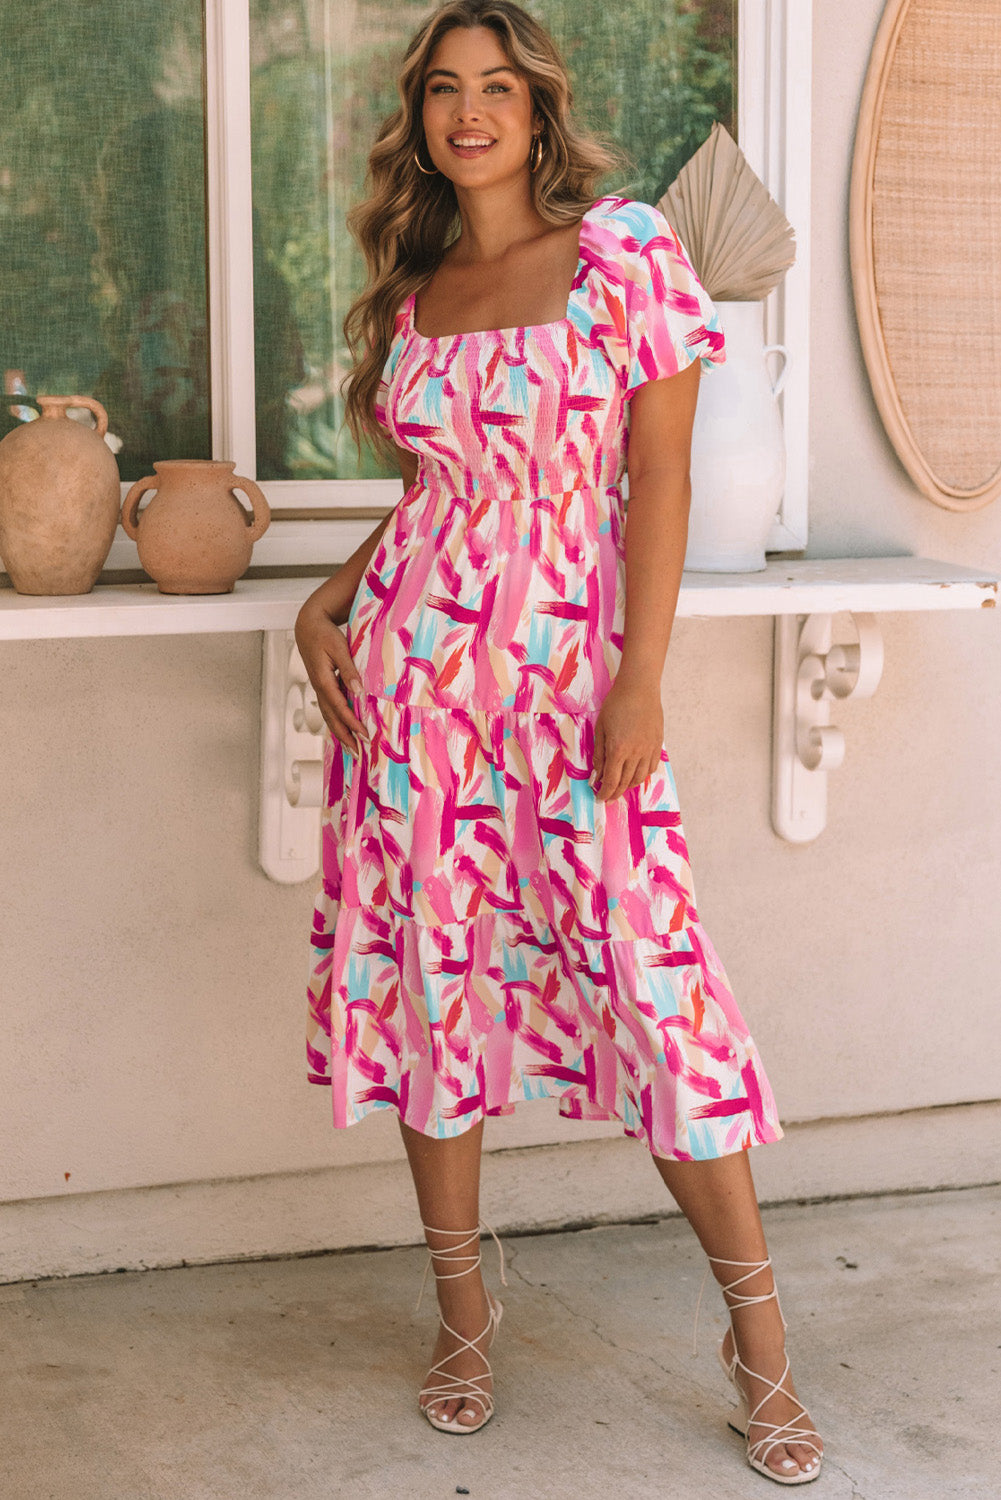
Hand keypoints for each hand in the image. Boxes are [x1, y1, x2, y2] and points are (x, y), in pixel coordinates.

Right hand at [294, 603, 368, 756]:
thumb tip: (358, 689)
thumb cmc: (324, 634)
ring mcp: (319, 688)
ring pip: (329, 716)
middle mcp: (319, 688)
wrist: (308, 626)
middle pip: (331, 718)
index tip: (365, 734)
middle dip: (345, 736)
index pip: (339, 707)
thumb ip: (348, 669)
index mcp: (323, 680)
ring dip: (340, 733)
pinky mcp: (322, 686)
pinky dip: (337, 722)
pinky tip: (345, 730)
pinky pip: (329, 709)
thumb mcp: (339, 647)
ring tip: (352, 749)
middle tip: (358, 753)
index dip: (352, 722)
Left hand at [591, 678, 663, 801]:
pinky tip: (636, 775)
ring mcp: (649, 749)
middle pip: (626, 782)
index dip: (605, 792)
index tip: (600, 797)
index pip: (611, 780)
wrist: (639, 689)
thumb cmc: (616, 705)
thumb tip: (597, 774)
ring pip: (640, 777)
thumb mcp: (601, 729)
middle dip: (615, 792)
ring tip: (621, 787)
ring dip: (629, 786)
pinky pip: (651, 767)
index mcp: (618, 749)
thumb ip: (599, 754)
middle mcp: (636, 753)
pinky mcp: (658, 744)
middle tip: (608, 796)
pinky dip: (643, 775)